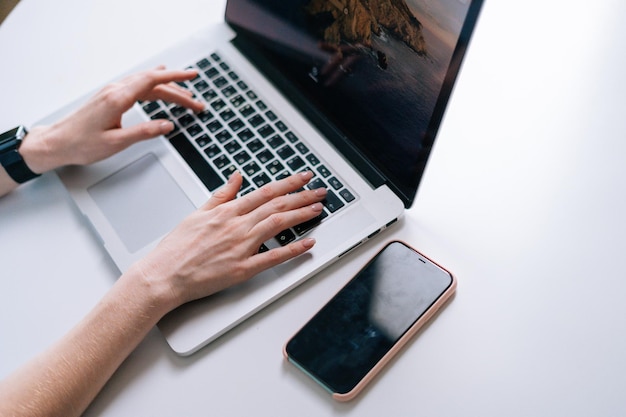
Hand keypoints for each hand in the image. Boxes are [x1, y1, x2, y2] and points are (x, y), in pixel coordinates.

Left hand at [21, 66, 203, 172]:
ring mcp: (112, 92)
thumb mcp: (117, 142)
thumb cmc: (81, 144)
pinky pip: (137, 86)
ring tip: (186, 97)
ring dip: (167, 90)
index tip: (193, 76)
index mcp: (118, 98)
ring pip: (146, 85)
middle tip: (197, 102)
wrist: (57, 143)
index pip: (153, 81)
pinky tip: (158, 86)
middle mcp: (115, 91)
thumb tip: (167, 125)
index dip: (175, 78)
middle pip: (153, 83)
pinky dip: (153, 87)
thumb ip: (145, 132)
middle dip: (178, 91)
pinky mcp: (109, 98)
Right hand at [130, 170, 327, 310]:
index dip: (289, 183)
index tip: (304, 177)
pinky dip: (292, 250)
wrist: (163, 275)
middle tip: (321, 191)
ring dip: (301, 215)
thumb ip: (221, 195)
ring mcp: (240, 247)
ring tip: (318, 209)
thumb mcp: (197, 213)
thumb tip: (237, 177)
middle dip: (303, 196)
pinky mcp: (242, 269)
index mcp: (226, 212)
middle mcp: (236, 226)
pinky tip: (307, 244)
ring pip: (278, 225)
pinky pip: (272, 258)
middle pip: (277, 205)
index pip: (265, 192)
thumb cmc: (176, 248)